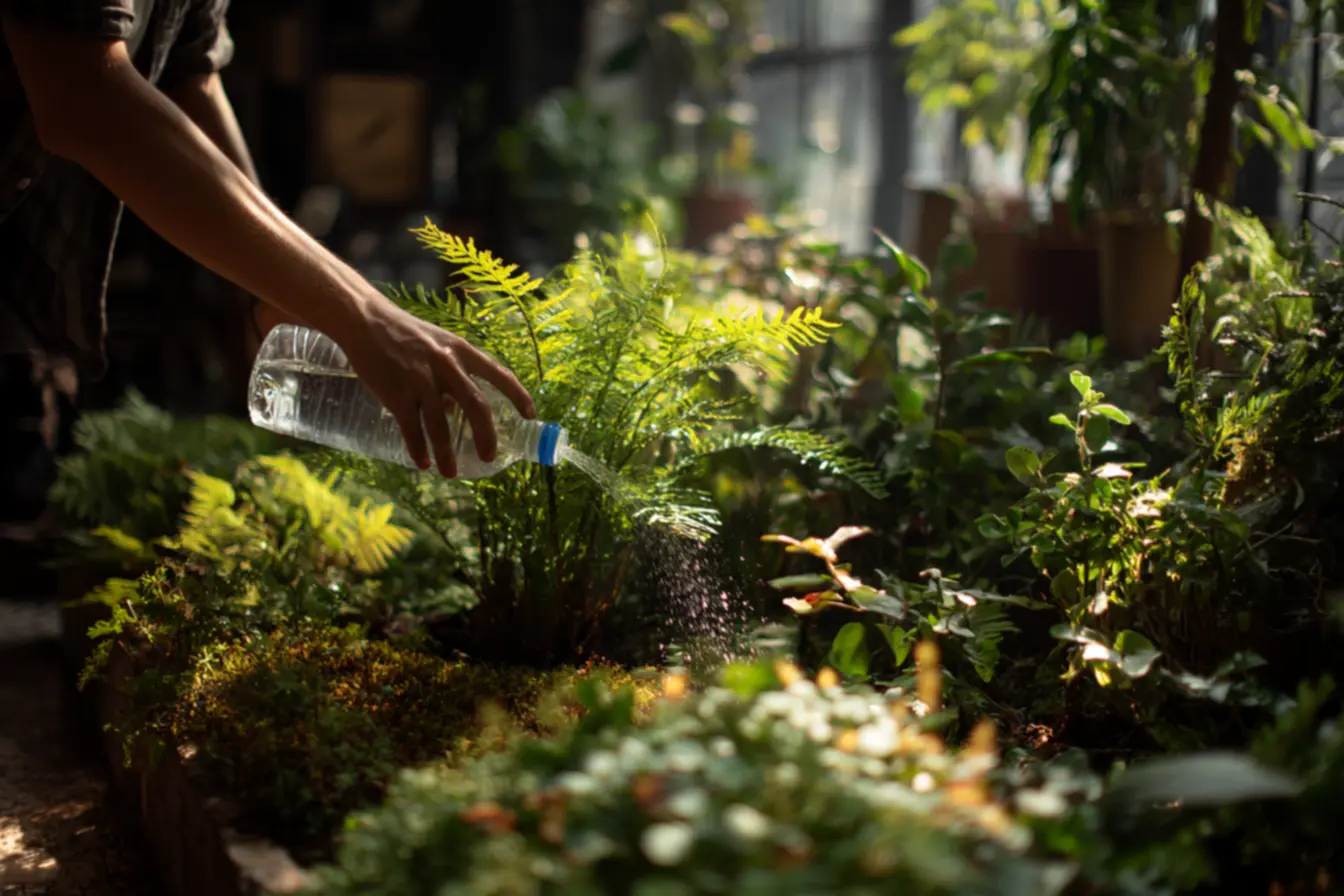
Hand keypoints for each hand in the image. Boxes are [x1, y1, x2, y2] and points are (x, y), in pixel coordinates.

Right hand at [334, 297, 535, 476]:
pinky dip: (418, 449)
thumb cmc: (404, 333)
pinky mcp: (396, 392)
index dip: (518, 396)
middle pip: (476, 406)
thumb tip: (455, 410)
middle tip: (490, 457)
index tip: (531, 415)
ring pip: (440, 425)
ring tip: (451, 473)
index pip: (499, 375)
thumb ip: (451, 375)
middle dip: (486, 435)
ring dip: (447, 453)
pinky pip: (412, 428)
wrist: (365, 321)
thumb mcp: (437, 345)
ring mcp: (421, 380)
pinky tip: (422, 463)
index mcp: (461, 350)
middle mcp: (446, 365)